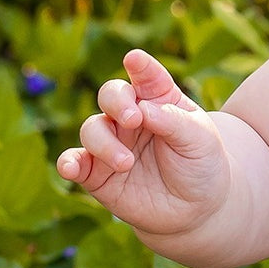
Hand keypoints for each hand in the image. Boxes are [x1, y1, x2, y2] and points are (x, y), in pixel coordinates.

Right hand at [56, 48, 230, 238]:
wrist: (196, 208)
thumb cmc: (200, 164)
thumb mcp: (200, 140)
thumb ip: (173, 121)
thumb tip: (143, 109)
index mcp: (159, 100)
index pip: (147, 77)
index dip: (141, 66)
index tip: (134, 59)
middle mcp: (131, 117)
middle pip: (111, 95)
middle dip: (116, 101)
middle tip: (133, 119)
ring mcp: (112, 143)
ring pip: (92, 129)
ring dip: (104, 143)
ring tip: (126, 163)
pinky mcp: (97, 173)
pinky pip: (75, 163)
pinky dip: (68, 163)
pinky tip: (70, 168)